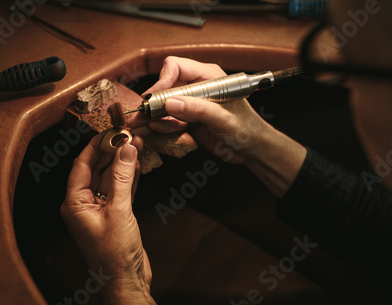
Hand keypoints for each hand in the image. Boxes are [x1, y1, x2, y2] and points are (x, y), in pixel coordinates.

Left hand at [60, 133, 166, 304]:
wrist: (125, 280)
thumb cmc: (113, 253)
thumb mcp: (119, 210)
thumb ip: (122, 177)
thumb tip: (126, 149)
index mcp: (74, 203)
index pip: (81, 165)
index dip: (96, 145)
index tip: (111, 130)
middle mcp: (83, 204)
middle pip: (96, 169)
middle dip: (112, 151)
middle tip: (128, 134)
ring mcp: (100, 210)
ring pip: (110, 178)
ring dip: (122, 162)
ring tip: (136, 144)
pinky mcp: (115, 215)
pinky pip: (120, 189)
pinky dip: (128, 177)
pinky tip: (137, 164)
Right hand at [128, 56, 306, 196]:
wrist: (251, 150)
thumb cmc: (246, 130)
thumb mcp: (224, 119)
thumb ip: (198, 109)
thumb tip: (171, 102)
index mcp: (208, 77)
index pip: (175, 67)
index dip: (161, 82)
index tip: (153, 100)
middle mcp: (197, 87)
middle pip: (164, 87)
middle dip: (153, 104)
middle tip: (140, 118)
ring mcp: (191, 103)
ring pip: (162, 105)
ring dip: (155, 118)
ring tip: (155, 128)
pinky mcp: (187, 118)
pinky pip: (166, 119)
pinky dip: (159, 127)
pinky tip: (158, 133)